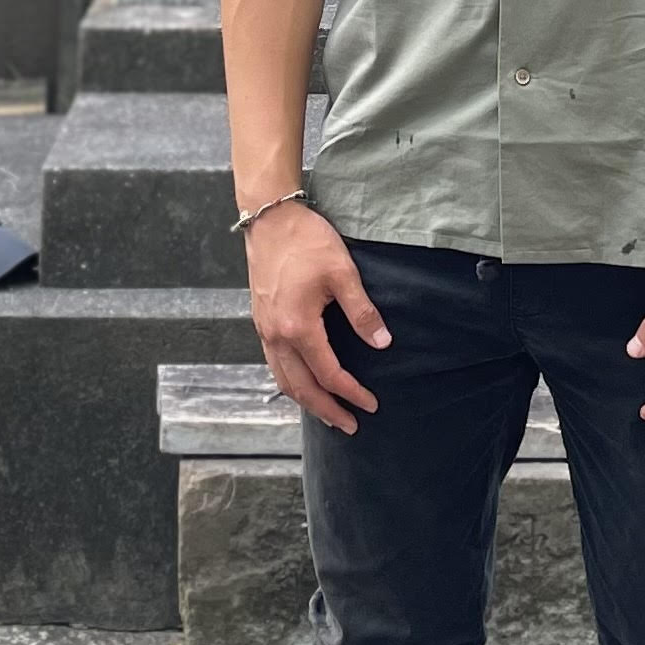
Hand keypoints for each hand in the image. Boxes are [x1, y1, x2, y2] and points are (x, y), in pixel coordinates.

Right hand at [248, 202, 387, 436]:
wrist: (270, 219)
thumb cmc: (307, 241)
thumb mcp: (343, 272)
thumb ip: (362, 311)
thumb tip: (382, 343)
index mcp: (298, 327)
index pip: (329, 374)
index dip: (351, 393)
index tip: (371, 404)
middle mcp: (276, 335)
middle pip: (301, 388)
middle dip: (327, 410)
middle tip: (350, 425)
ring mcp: (264, 330)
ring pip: (283, 380)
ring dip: (306, 401)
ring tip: (327, 413)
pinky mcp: (261, 321)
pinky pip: (274, 364)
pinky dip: (290, 382)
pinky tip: (302, 383)